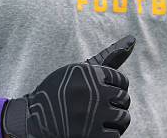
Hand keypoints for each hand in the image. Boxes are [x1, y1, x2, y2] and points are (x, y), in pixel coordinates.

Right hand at [2, 34, 135, 137]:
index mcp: (88, 73)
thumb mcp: (81, 70)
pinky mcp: (89, 137)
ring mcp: (90, 116)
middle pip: (124, 98)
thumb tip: (132, 39)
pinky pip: (115, 136)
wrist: (33, 118)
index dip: (113, 87)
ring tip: (100, 118)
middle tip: (100, 106)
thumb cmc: (62, 90)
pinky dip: (109, 135)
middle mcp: (90, 91)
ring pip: (123, 118)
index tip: (101, 91)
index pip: (121, 80)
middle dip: (115, 103)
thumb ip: (110, 56)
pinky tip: (95, 130)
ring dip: (115, 120)